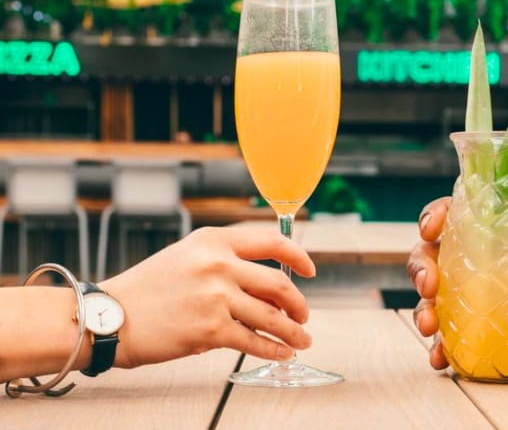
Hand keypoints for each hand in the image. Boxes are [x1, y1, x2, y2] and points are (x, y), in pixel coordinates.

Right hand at [100, 226, 315, 368]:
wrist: (112, 316)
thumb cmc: (148, 288)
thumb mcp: (188, 255)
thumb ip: (227, 260)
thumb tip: (268, 283)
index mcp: (214, 241)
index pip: (272, 242)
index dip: (298, 257)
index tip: (308, 270)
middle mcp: (219, 264)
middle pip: (279, 284)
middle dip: (299, 304)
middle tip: (304, 315)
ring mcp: (216, 297)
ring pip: (273, 316)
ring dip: (293, 331)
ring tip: (301, 339)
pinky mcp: (211, 329)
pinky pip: (255, 342)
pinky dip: (274, 350)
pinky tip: (281, 353)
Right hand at [407, 197, 507, 368]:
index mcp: (499, 232)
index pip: (457, 214)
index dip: (435, 215)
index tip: (432, 227)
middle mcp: (477, 261)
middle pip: (431, 255)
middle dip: (421, 268)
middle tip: (429, 286)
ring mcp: (472, 297)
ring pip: (432, 298)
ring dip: (423, 310)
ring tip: (430, 327)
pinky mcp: (477, 329)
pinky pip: (449, 337)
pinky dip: (440, 347)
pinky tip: (441, 358)